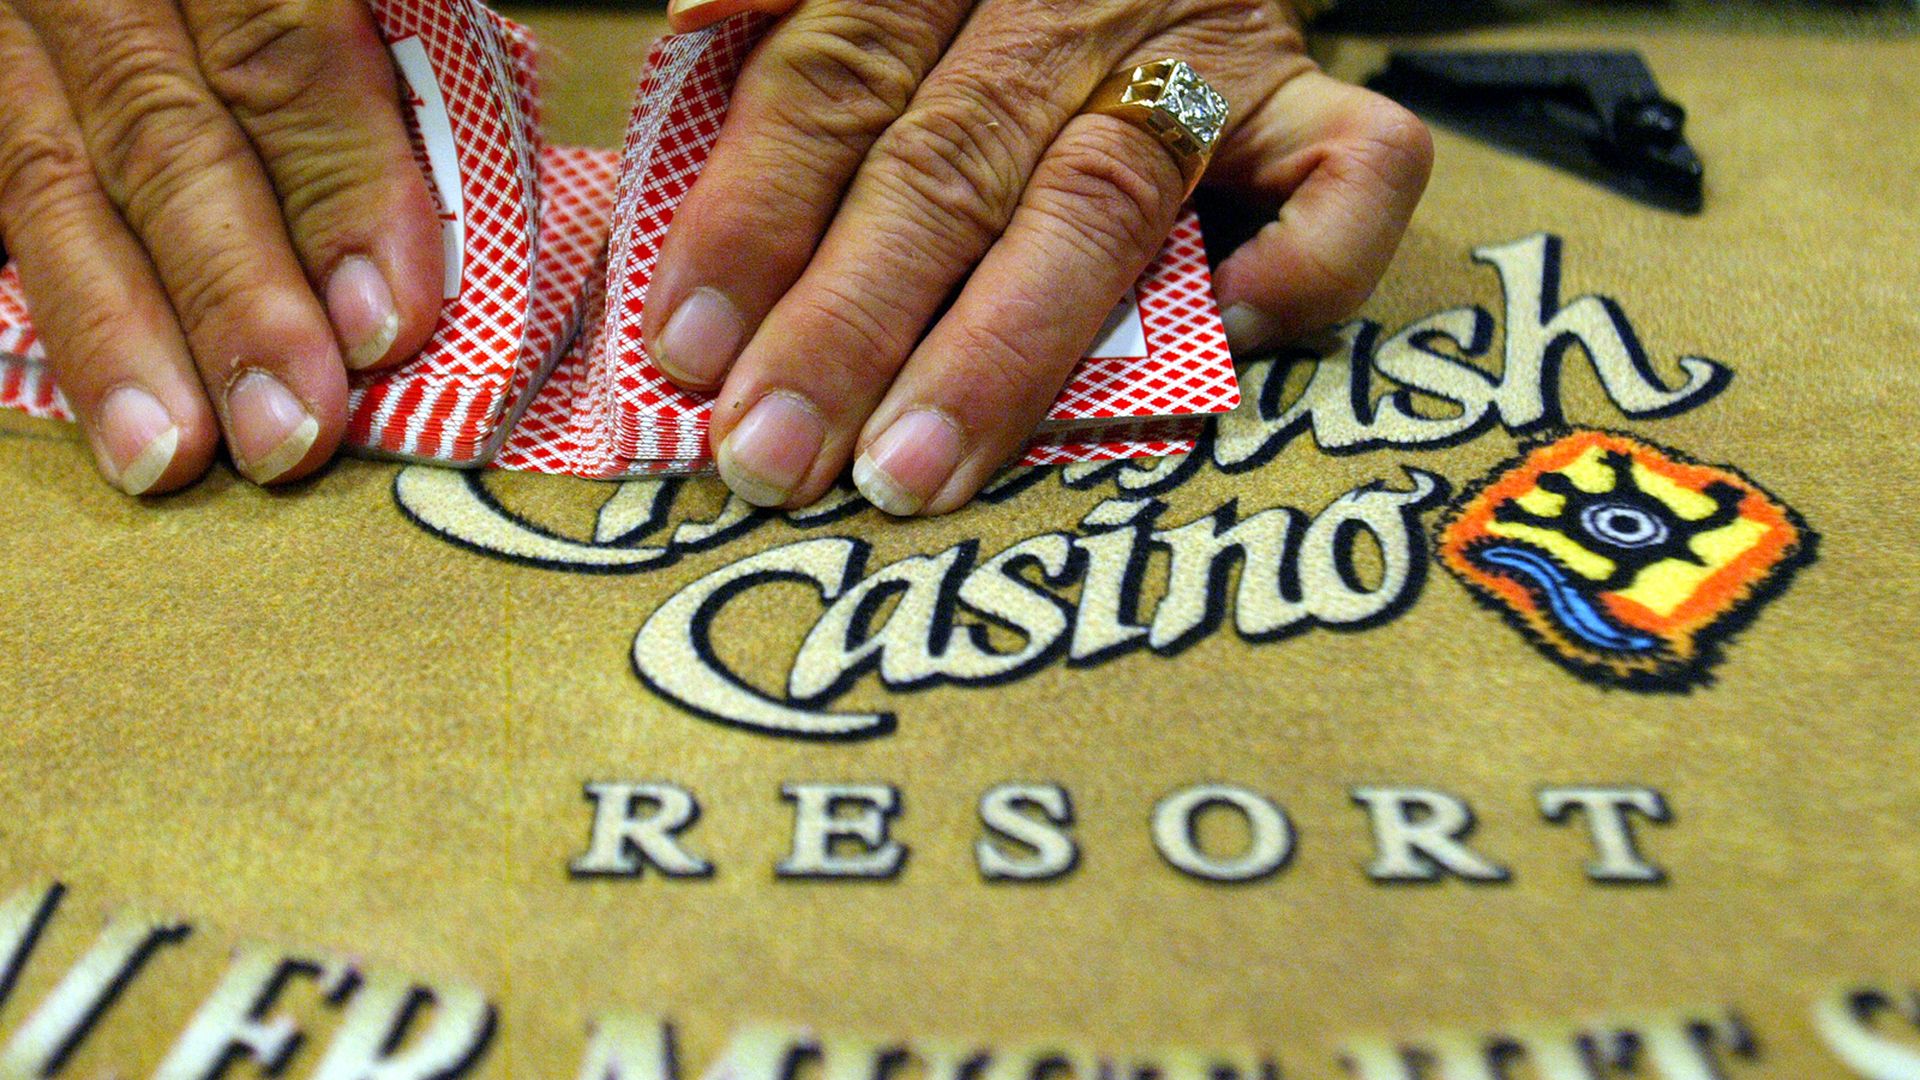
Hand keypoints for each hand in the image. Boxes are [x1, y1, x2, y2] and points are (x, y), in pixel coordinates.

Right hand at [0, 0, 442, 493]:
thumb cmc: (257, 3)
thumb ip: (338, 66)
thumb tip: (402, 262)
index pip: (279, 43)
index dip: (340, 186)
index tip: (385, 324)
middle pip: (161, 134)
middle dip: (233, 294)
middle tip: (289, 428)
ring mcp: (9, 28)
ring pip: (45, 175)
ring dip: (115, 327)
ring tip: (167, 451)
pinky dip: (43, 303)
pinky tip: (93, 398)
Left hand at [656, 0, 1431, 515]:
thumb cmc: (964, 6)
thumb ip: (782, 19)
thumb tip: (689, 48)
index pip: (831, 80)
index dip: (754, 215)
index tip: (692, 349)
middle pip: (949, 161)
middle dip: (853, 323)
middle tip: (778, 457)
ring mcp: (1205, 47)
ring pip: (1102, 201)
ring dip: (1002, 351)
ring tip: (915, 473)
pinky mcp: (1311, 96)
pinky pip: (1357, 168)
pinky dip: (1302, 264)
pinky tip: (1227, 341)